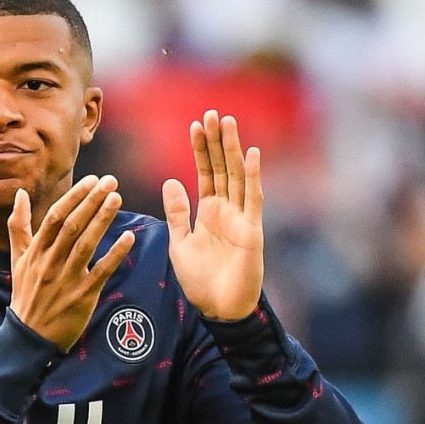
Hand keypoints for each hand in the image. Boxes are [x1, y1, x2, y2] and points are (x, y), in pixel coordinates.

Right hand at [8, 175, 135, 350]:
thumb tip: (19, 193)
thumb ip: (18, 225)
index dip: (74, 197)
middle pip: (72, 226)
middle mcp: (50, 262)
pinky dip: (115, 254)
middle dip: (91, 201)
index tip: (92, 180)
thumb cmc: (25, 293)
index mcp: (36, 251)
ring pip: (86, 244)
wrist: (29, 336)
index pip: (54, 217)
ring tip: (117, 199)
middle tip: (110, 181)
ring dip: (102, 220)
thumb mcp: (17, 258)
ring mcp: (66, 279)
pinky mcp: (82, 296)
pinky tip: (128, 238)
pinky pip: (101, 271)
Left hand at [162, 111, 263, 320]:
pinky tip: (252, 154)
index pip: (206, 173)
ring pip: (237, 177)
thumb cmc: (201, 281)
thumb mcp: (180, 243)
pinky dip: (254, 177)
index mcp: (209, 212)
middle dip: (216, 142)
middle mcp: (227, 210)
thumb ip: (177, 213)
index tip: (195, 125)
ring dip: (233, 150)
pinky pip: (253, 200)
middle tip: (212, 114)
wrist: (219, 309)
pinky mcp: (252, 231)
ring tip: (227, 123)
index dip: (200, 150)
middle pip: (222, 168)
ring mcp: (241, 218)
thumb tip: (170, 180)